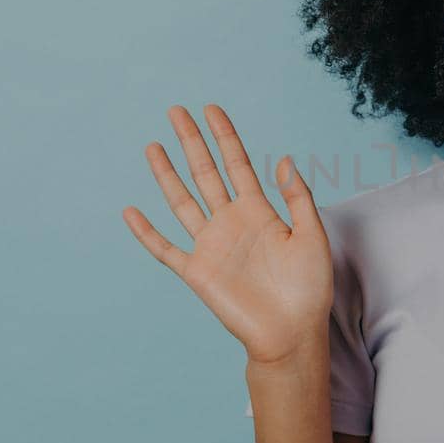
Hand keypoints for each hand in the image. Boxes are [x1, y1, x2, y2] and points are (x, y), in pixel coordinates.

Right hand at [122, 105, 332, 365]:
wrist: (292, 333)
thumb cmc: (309, 289)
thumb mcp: (312, 237)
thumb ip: (298, 198)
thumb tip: (284, 159)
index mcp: (260, 211)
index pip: (237, 164)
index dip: (224, 136)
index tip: (211, 109)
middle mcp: (231, 223)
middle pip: (206, 173)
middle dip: (191, 142)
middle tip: (176, 111)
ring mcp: (211, 246)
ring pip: (182, 202)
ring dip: (166, 175)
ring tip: (153, 146)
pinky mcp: (197, 272)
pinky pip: (165, 248)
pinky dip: (147, 232)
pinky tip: (130, 211)